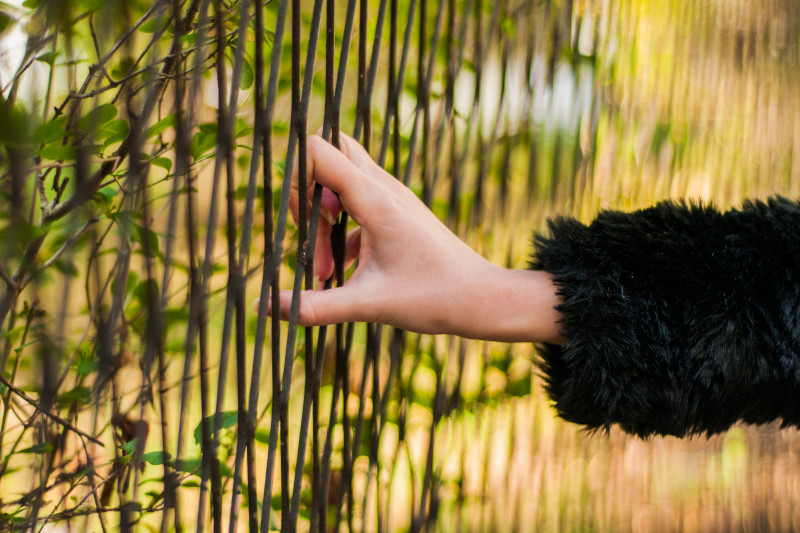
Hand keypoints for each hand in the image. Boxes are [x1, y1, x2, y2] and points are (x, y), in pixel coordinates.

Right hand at [264, 133, 563, 343]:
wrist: (483, 299)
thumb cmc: (435, 298)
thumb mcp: (368, 305)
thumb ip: (314, 306)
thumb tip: (264, 307)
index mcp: (375, 199)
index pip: (316, 149)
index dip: (294, 177)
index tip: (300, 223)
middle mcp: (383, 188)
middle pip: (328, 153)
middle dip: (305, 190)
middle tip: (310, 232)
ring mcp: (391, 199)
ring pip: (341, 180)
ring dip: (323, 217)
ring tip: (327, 269)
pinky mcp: (396, 215)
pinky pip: (355, 205)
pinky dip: (339, 232)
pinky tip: (342, 274)